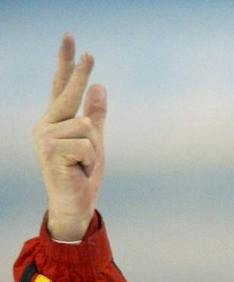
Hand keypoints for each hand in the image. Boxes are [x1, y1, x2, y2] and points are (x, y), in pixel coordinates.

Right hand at [35, 35, 107, 242]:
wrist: (74, 202)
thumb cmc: (82, 173)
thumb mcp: (94, 141)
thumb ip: (95, 116)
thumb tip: (100, 86)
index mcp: (55, 120)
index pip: (60, 85)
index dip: (67, 63)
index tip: (71, 39)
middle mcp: (46, 124)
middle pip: (68, 93)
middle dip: (80, 73)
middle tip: (91, 51)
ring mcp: (46, 136)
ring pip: (87, 128)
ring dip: (93, 150)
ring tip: (83, 164)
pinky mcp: (51, 150)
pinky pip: (87, 145)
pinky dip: (89, 160)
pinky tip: (78, 170)